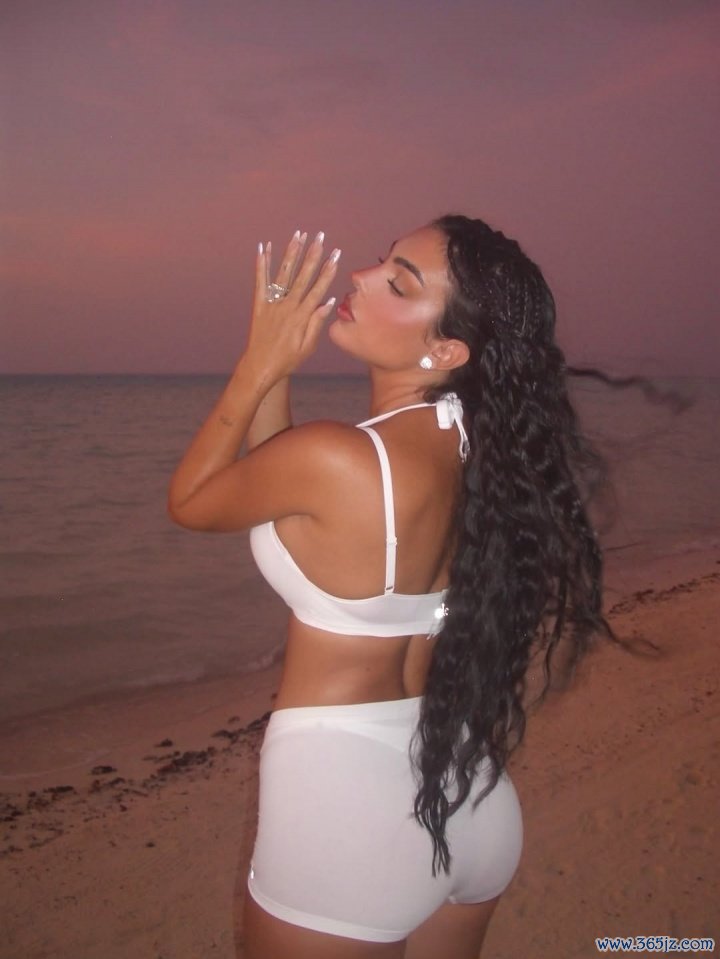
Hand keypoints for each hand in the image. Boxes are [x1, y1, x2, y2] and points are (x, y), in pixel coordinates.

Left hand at [243, 230, 340, 383]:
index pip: (318, 288)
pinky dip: (261, 263)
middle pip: (303, 276)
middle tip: (320, 237)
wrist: (260, 366)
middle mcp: (287, 306)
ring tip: (298, 235)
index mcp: (302, 317)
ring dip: (291, 253)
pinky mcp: (259, 304)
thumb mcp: (308, 347)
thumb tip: (328, 301)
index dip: (328, 270)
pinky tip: (264, 246)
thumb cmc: (287, 360)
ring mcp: (272, 304)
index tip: (336, 254)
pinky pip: (260, 280)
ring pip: (284, 274)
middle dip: (313, 255)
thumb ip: (317, 323)